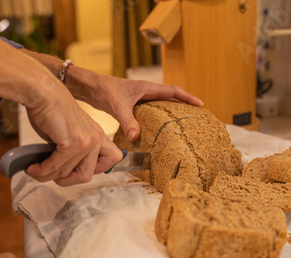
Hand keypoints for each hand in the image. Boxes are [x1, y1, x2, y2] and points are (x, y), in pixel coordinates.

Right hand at [24, 84, 122, 185]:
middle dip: (66, 180)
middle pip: (87, 176)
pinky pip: (57, 166)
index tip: (75, 169)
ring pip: (69, 173)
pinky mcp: (73, 142)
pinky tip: (33, 167)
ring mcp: (87, 141)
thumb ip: (71, 151)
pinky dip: (42, 170)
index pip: (113, 158)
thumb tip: (61, 171)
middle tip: (50, 174)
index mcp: (98, 134)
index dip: (96, 169)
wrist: (42, 92)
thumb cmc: (50, 110)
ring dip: (48, 175)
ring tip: (34, 170)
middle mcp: (96, 138)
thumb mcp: (68, 132)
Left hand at [66, 67, 203, 140]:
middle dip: (184, 104)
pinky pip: (151, 109)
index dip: (188, 97)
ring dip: (172, 109)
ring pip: (161, 103)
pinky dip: (159, 115)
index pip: (173, 91)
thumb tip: (137, 137)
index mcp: (147, 88)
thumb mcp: (118, 107)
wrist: (90, 87)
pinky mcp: (133, 103)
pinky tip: (159, 126)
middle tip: (196, 114)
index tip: (200, 104)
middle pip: (171, 96)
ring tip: (182, 121)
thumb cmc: (104, 91)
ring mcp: (140, 97)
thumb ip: (128, 122)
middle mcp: (146, 91)